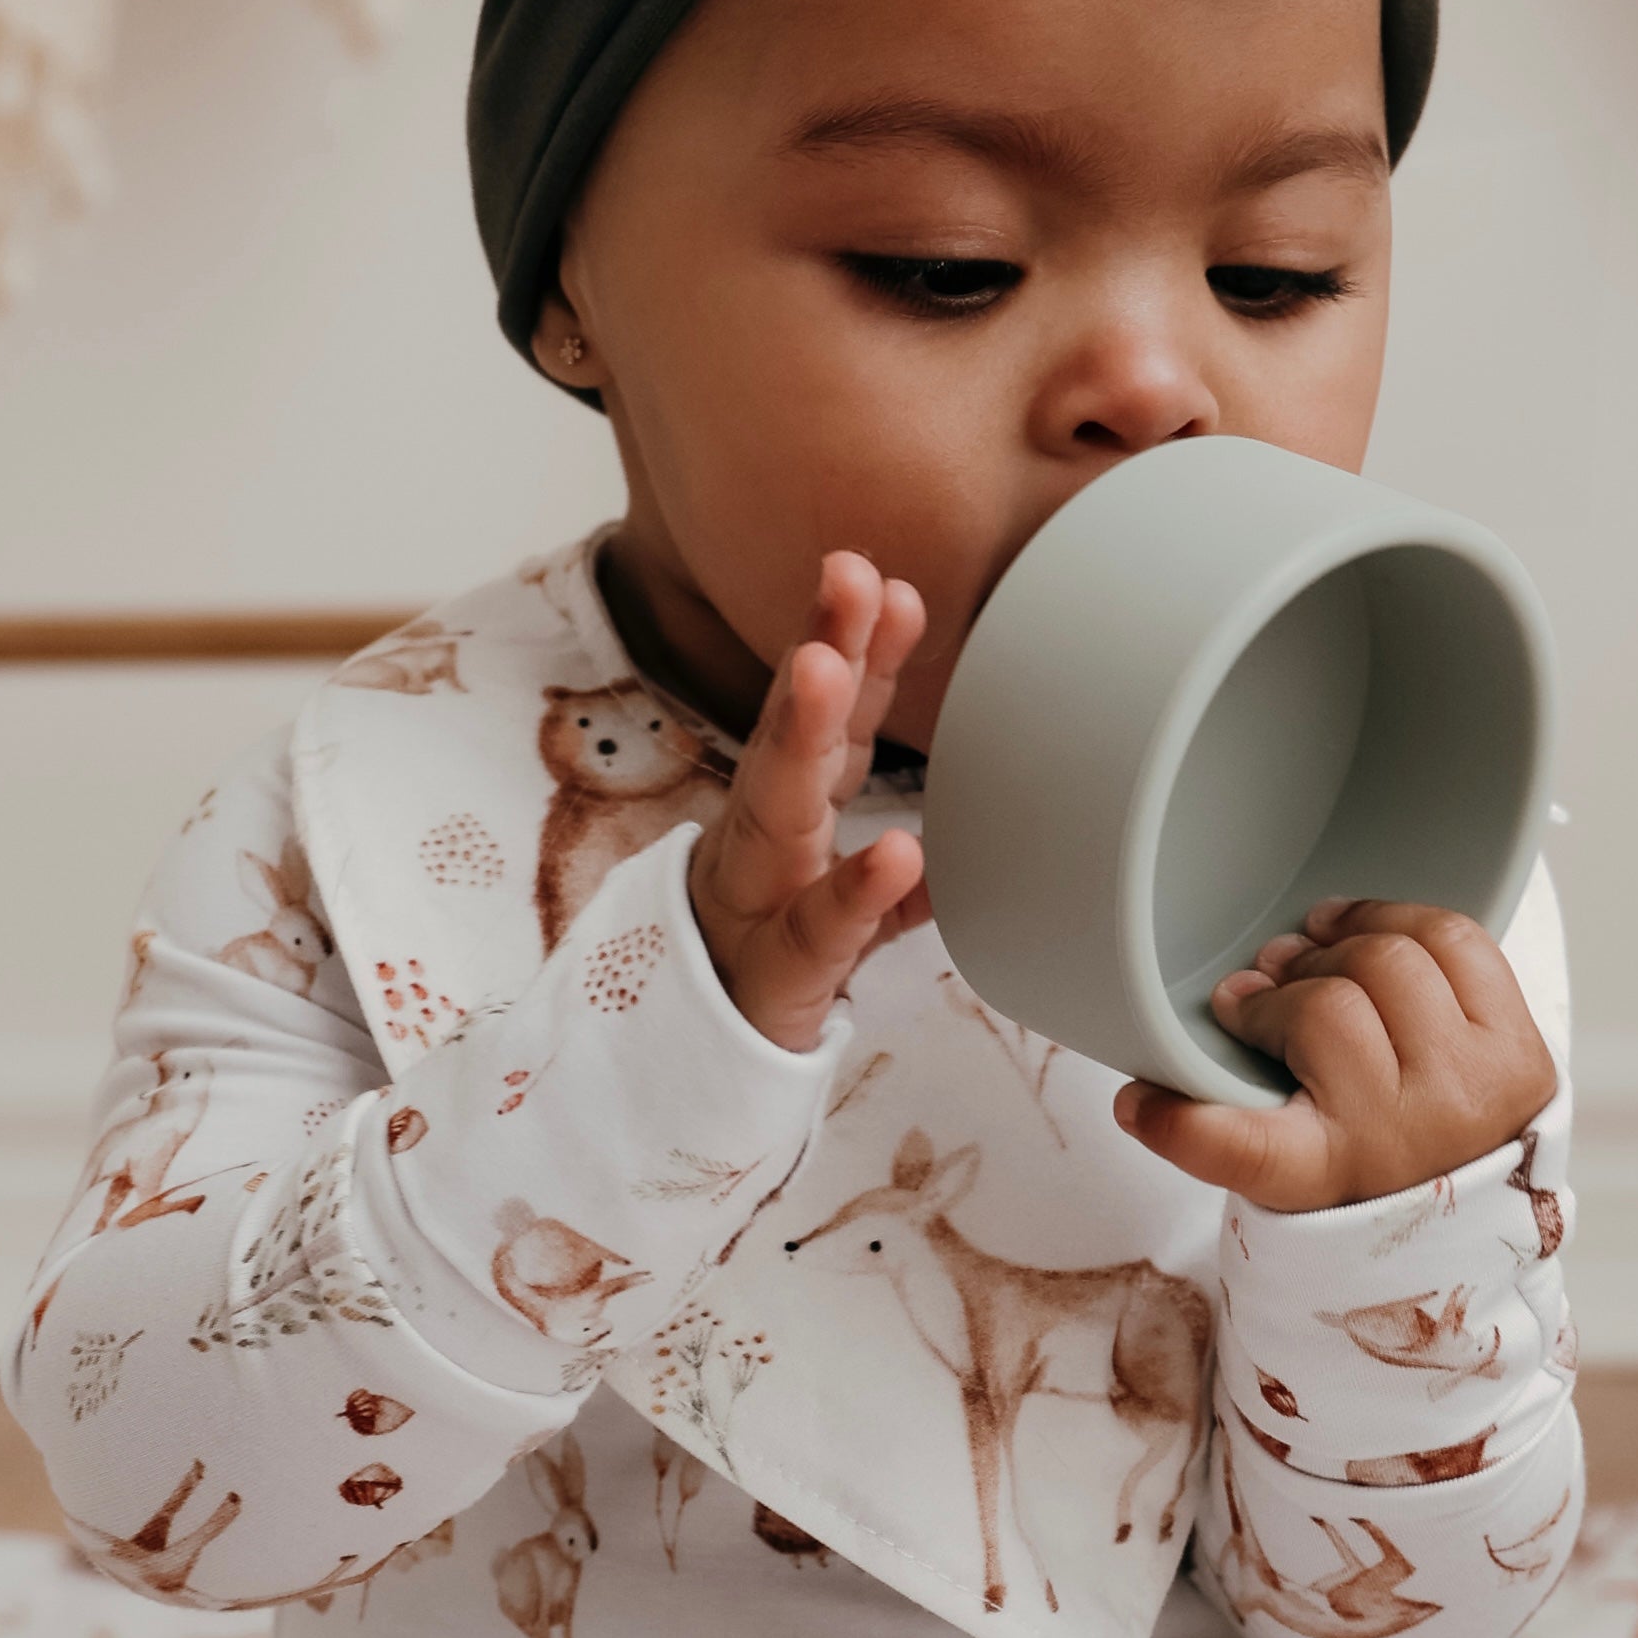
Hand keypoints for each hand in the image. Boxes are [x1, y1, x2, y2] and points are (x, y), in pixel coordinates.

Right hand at [685, 554, 931, 1052]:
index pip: (826, 718)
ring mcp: (759, 896)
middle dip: (821, 649)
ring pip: (778, 806)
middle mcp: (764, 836)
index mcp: (789, 813)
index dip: (855, 648)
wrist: (687, 1062)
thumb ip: (889, 882)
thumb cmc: (762, 966)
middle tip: (849, 574)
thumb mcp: (835, 913)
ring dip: (802, 731)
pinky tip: (900, 853)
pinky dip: (858, 890)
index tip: (886, 579)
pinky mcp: (772, 969)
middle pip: (792, 732)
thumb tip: (950, 849)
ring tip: (829, 667)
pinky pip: (817, 928)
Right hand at [1112, 900, 1552, 1212]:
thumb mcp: (1287, 1171)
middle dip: (1278, 985)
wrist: (1473, 1203)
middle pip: (1325, 1007)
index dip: (1184, 1125)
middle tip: (1258, 989)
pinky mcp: (1521, 1051)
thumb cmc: (1361, 1171)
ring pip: (1389, 959)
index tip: (1139, 1102)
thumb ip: (1222, 1130)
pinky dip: (1402, 921)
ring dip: (1339, 945)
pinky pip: (1456, 941)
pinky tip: (1369, 933)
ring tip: (1314, 958)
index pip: (1248, 1154)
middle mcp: (1405, 1137)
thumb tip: (1141, 1097)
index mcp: (1328, 1177)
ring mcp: (1473, 1090)